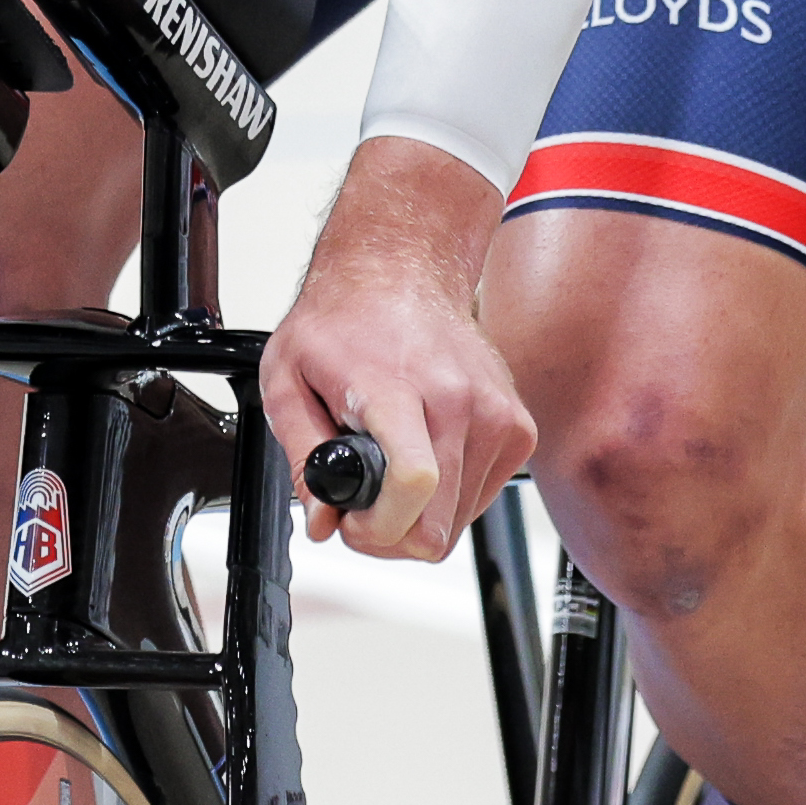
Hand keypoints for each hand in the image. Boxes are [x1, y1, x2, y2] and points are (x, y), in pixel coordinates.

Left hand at [258, 137, 530, 560]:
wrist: (402, 270)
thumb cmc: (344, 320)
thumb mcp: (287, 379)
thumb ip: (301, 454)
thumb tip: (324, 518)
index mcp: (397, 387)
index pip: (412, 482)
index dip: (378, 528)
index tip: (352, 521)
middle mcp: (458, 401)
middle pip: (436, 525)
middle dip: (389, 533)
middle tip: (361, 500)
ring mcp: (496, 414)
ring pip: (459, 521)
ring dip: (419, 514)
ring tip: (389, 468)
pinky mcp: (518, 425)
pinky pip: (482, 497)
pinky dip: (449, 493)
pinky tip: (422, 454)